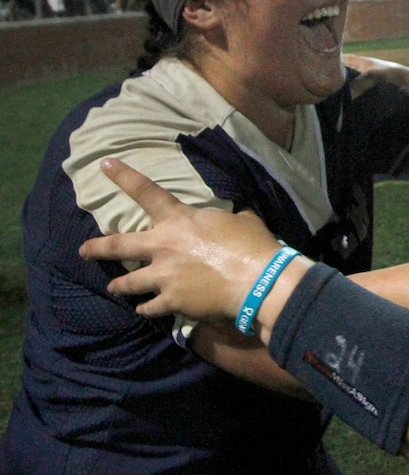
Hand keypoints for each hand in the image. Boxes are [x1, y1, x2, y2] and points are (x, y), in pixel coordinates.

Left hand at [79, 158, 287, 320]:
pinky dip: (146, 308)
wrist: (258, 281)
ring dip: (119, 284)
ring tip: (114, 287)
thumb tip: (236, 214)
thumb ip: (230, 216)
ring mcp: (164, 276)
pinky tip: (144, 309)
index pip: (146, 191)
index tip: (105, 165)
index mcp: (179, 220)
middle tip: (83, 250)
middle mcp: (163, 246)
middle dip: (96, 248)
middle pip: (119, 245)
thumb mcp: (242, 220)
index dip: (123, 176)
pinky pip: (150, 307)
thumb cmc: (252, 245)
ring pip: (128, 282)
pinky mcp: (171, 301)